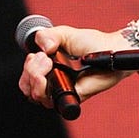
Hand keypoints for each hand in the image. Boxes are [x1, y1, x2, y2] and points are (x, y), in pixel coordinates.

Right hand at [19, 23, 135, 108]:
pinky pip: (57, 104)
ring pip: (37, 97)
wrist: (112, 48)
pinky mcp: (74, 98)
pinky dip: (51, 94)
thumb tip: (42, 49)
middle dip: (31, 73)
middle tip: (45, 60)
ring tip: (49, 65)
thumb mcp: (65, 33)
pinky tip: (58, 78)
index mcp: (48, 67)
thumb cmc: (91, 42)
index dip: (27, 68)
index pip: (26, 76)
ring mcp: (63, 89)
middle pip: (27, 88)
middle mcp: (53, 80)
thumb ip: (48, 35)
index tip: (39, 55)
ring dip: (36, 81)